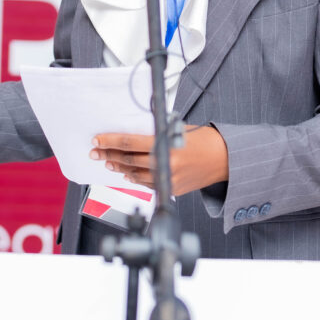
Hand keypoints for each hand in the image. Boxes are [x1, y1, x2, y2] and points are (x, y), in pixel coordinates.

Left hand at [90, 125, 228, 195]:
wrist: (223, 159)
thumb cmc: (203, 139)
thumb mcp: (177, 129)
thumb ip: (156, 134)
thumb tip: (132, 136)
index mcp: (165, 144)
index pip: (129, 142)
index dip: (110, 141)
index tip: (97, 140)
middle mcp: (165, 163)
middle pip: (128, 159)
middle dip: (109, 154)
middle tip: (95, 151)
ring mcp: (168, 179)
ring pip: (135, 174)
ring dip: (119, 167)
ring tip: (108, 162)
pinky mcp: (171, 189)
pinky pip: (148, 183)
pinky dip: (135, 178)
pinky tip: (127, 174)